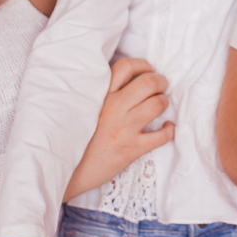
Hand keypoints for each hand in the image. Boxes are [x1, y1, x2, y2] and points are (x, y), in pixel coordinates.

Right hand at [63, 57, 173, 199]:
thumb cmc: (77, 138)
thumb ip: (101, 93)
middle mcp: (113, 108)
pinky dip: (169, 130)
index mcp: (100, 96)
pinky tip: (166, 128)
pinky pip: (161, 136)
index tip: (148, 69)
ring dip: (164, 102)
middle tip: (161, 86)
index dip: (142, 65)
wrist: (68, 171)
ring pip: (157, 104)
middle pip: (148, 82)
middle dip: (160, 81)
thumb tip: (126, 81)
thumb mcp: (83, 108)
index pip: (125, 67)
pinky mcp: (131, 149)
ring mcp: (124, 128)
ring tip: (160, 105)